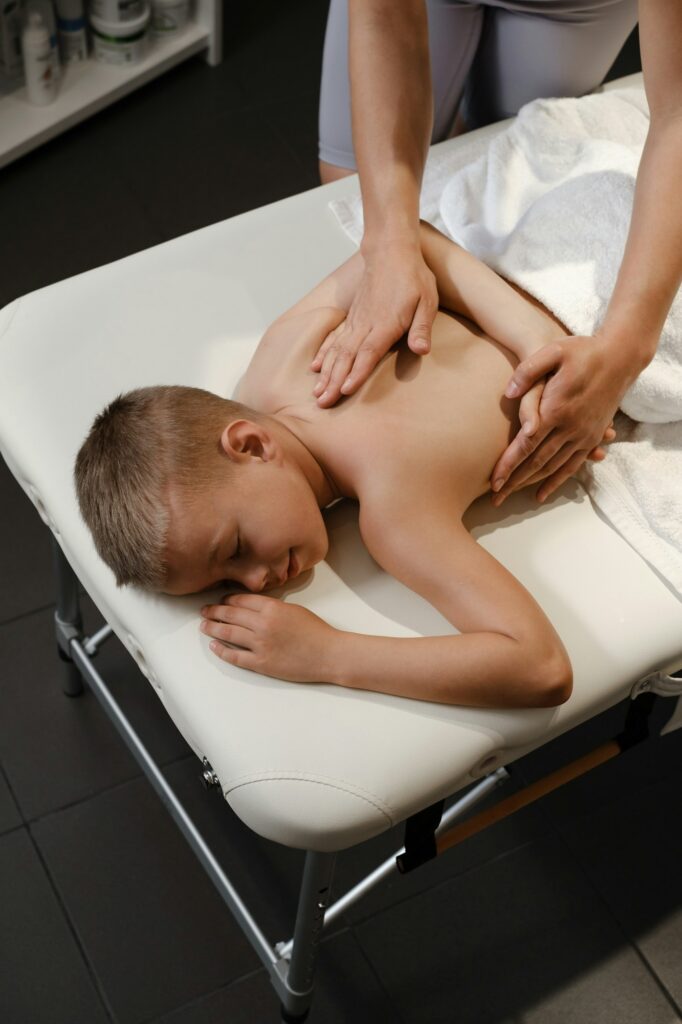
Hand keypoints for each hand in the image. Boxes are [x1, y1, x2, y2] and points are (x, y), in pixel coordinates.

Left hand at [200, 593, 336, 682]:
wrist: (329, 654)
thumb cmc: (316, 631)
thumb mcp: (294, 609)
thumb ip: (272, 607)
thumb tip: (252, 608)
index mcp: (272, 607)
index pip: (241, 600)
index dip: (226, 599)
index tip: (220, 600)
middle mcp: (262, 624)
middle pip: (230, 614)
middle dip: (214, 611)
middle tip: (204, 610)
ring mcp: (260, 644)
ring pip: (228, 633)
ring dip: (213, 628)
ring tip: (204, 626)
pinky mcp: (261, 663)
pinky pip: (235, 656)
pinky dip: (222, 651)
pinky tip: (214, 646)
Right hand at [310, 242, 437, 406]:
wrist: (391, 251)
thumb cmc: (414, 277)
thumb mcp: (427, 300)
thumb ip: (422, 327)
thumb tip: (422, 350)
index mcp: (385, 324)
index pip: (368, 353)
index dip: (356, 373)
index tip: (344, 390)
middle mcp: (366, 325)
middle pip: (346, 357)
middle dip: (334, 381)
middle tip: (323, 403)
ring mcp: (356, 321)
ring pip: (337, 351)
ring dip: (326, 373)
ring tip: (317, 393)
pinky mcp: (352, 317)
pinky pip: (334, 339)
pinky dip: (324, 354)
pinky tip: (316, 367)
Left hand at [490, 335, 626, 505]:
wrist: (621, 357)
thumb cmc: (583, 352)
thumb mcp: (554, 352)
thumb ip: (529, 370)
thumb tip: (508, 393)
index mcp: (557, 410)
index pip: (526, 444)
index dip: (508, 465)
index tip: (493, 482)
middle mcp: (570, 428)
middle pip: (537, 462)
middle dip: (514, 482)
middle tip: (495, 498)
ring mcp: (583, 435)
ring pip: (553, 467)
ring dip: (531, 484)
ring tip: (511, 496)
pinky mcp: (592, 436)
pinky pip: (572, 465)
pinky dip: (556, 481)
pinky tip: (542, 494)